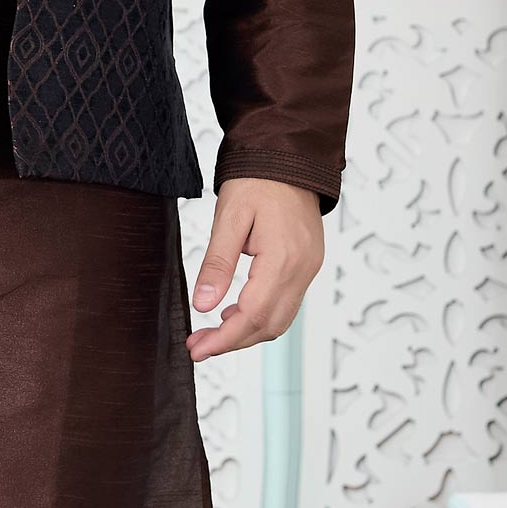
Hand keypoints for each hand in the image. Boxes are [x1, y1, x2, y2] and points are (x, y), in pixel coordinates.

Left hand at [186, 178, 323, 360]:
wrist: (288, 158)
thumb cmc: (257, 181)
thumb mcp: (229, 218)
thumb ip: (217, 263)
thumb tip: (202, 305)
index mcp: (284, 258)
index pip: (254, 316)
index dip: (224, 339)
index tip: (197, 349)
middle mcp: (303, 269)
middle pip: (270, 326)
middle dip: (233, 342)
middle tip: (198, 345)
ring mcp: (309, 268)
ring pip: (280, 320)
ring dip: (247, 332)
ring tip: (211, 332)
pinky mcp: (308, 265)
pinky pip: (287, 303)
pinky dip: (261, 316)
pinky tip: (234, 311)